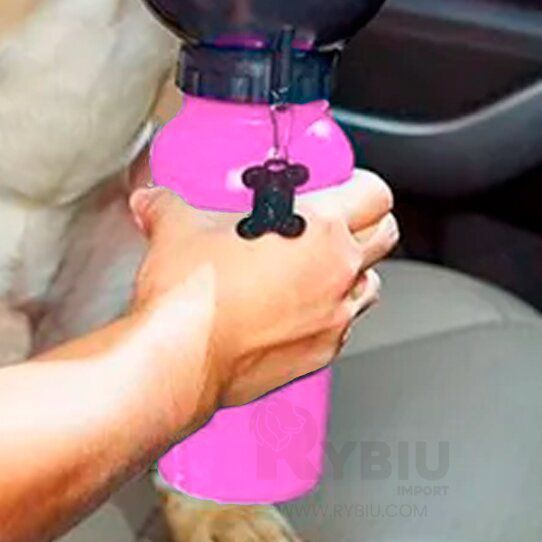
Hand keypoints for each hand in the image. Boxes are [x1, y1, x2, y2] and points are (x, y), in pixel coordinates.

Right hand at [128, 170, 396, 414]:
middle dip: (367, 224)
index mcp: (318, 228)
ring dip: (351, 272)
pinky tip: (292, 309)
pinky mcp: (321, 354)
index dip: (362, 183)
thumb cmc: (191, 296)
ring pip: (370, 285)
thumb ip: (169, 205)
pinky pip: (343, 326)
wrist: (180, 358)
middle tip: (335, 220)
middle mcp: (337, 272)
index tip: (344, 183)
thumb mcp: (176, 226)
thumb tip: (154, 201)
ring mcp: (334, 318)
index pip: (375, 193)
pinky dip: (328, 314)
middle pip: (386, 235)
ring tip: (313, 267)